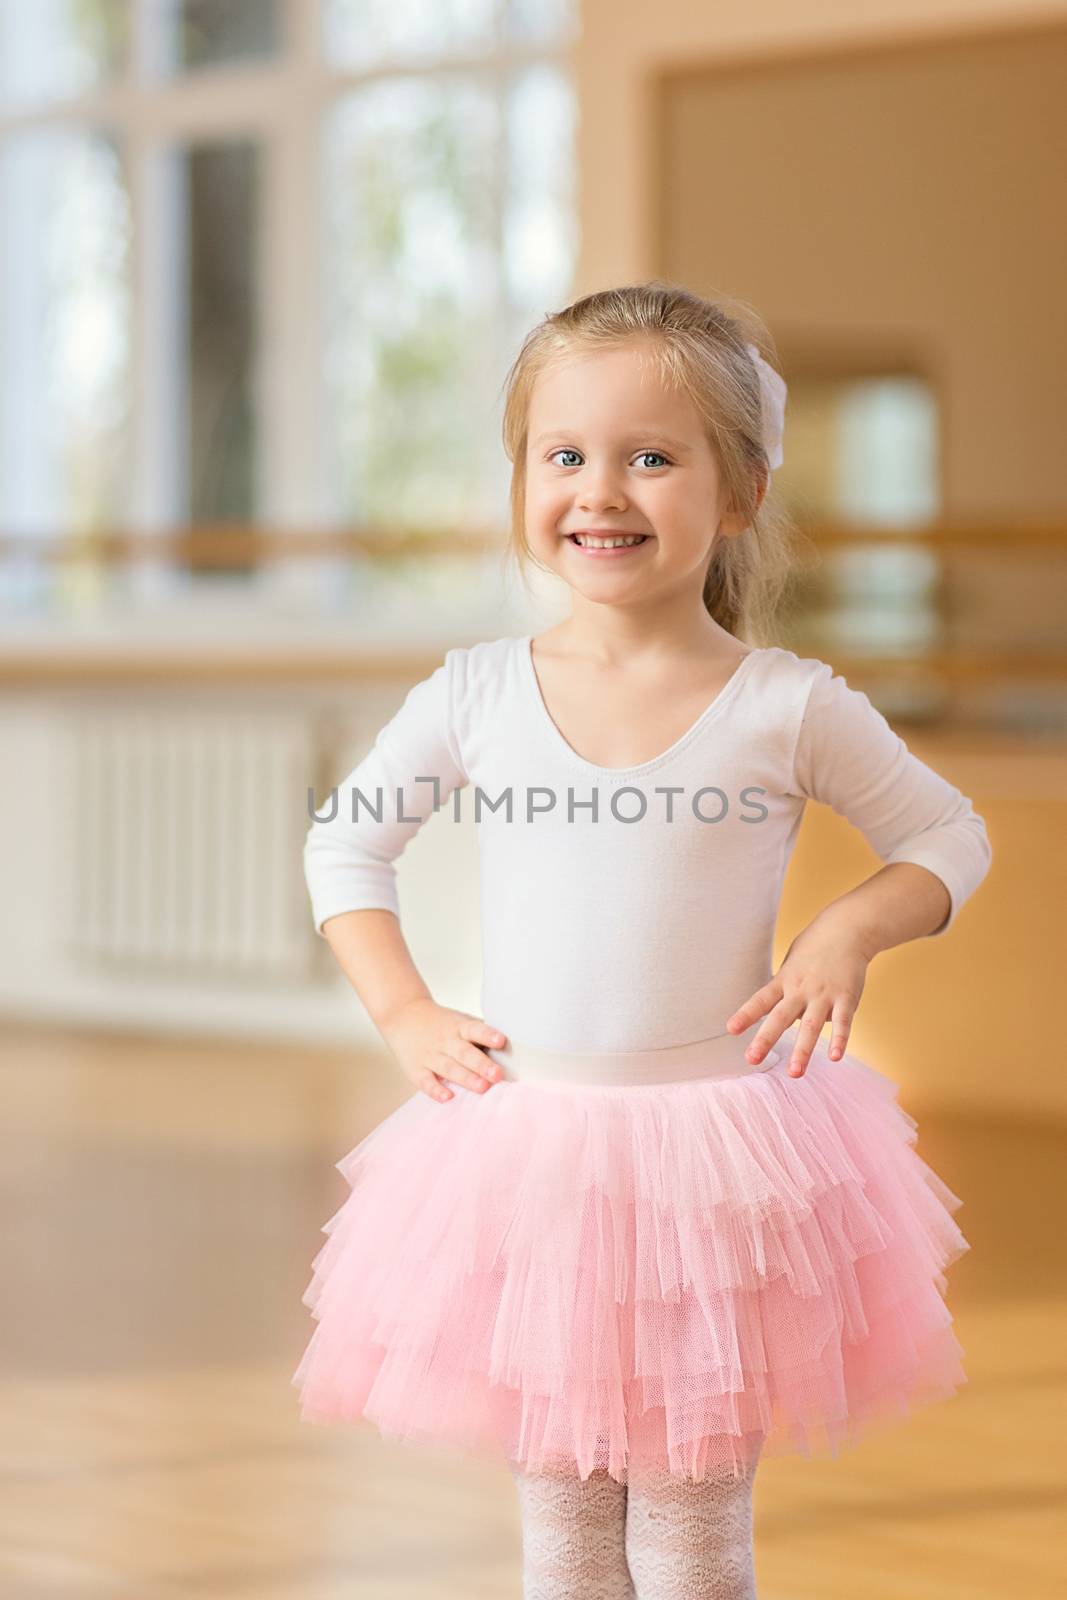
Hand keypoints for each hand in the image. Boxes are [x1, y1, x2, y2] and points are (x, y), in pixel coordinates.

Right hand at [379, 997, 507, 1102]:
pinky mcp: (416, 1069)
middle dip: (481, 1064)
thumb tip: (514, 1049)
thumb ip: (481, 1035)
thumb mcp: (460, 1020)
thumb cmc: (442, 1023)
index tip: (501, 1041)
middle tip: (497, 1075)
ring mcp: (430, 1055)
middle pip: (465, 1053)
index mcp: (459, 1027)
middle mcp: (445, 1041)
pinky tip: (448, 1097)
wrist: (403, 1015)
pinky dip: (436, 1090)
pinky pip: (426, 1081)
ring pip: (449, 1068)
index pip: (474, 1029)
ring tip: (482, 1087)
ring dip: (466, 1078)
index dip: (488, 1035)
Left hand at [724, 914, 870, 1077]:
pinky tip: (836, 1057)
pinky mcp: (847, 998)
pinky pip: (843, 1022)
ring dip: (802, 1050)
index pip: (761, 999)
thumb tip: (785, 1018)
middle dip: (765, 1039)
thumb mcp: (791, 964)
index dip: (746, 1014)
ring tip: (794, 1073)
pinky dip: (840, 1039)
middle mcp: (801, 989)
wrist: (847, 929)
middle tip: (751, 1060)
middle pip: (780, 1017)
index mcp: (785, 980)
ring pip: (811, 1025)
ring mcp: (824, 994)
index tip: (731, 1029)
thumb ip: (785, 991)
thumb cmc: (815, 949)